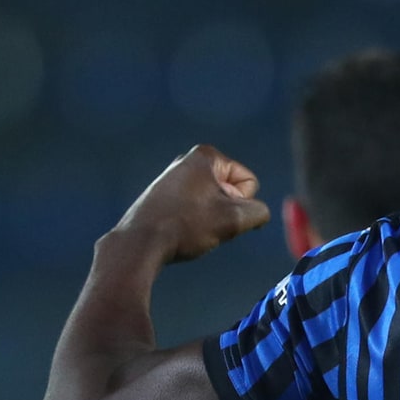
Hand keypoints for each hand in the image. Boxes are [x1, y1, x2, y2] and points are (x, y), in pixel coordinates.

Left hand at [111, 144, 270, 261]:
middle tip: (207, 224)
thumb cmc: (187, 225)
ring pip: (213, 202)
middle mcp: (188, 160)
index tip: (220, 214)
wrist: (141, 242)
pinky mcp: (163, 195)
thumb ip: (259, 212)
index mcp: (207, 156)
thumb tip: (258, 213)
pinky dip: (194, 221)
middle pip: (231, 191)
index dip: (242, 204)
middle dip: (226, 211)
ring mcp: (173, 177)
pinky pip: (194, 208)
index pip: (249, 182)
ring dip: (212, 219)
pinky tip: (180, 231)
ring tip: (192, 229)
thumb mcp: (234, 220)